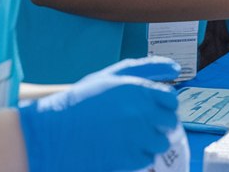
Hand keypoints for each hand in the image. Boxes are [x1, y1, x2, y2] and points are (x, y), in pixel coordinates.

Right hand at [17, 56, 180, 171]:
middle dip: (159, 124)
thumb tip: (176, 69)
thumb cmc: (80, 101)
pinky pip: (147, 159)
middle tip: (140, 126)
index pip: (171, 100)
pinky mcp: (129, 159)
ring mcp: (137, 137)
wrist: (52, 133)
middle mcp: (142, 112)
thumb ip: (146, 68)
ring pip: (161, 143)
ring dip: (150, 142)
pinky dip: (138, 156)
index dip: (163, 106)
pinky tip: (121, 149)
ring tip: (130, 139)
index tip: (153, 110)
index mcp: (139, 89)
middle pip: (170, 122)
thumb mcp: (111, 76)